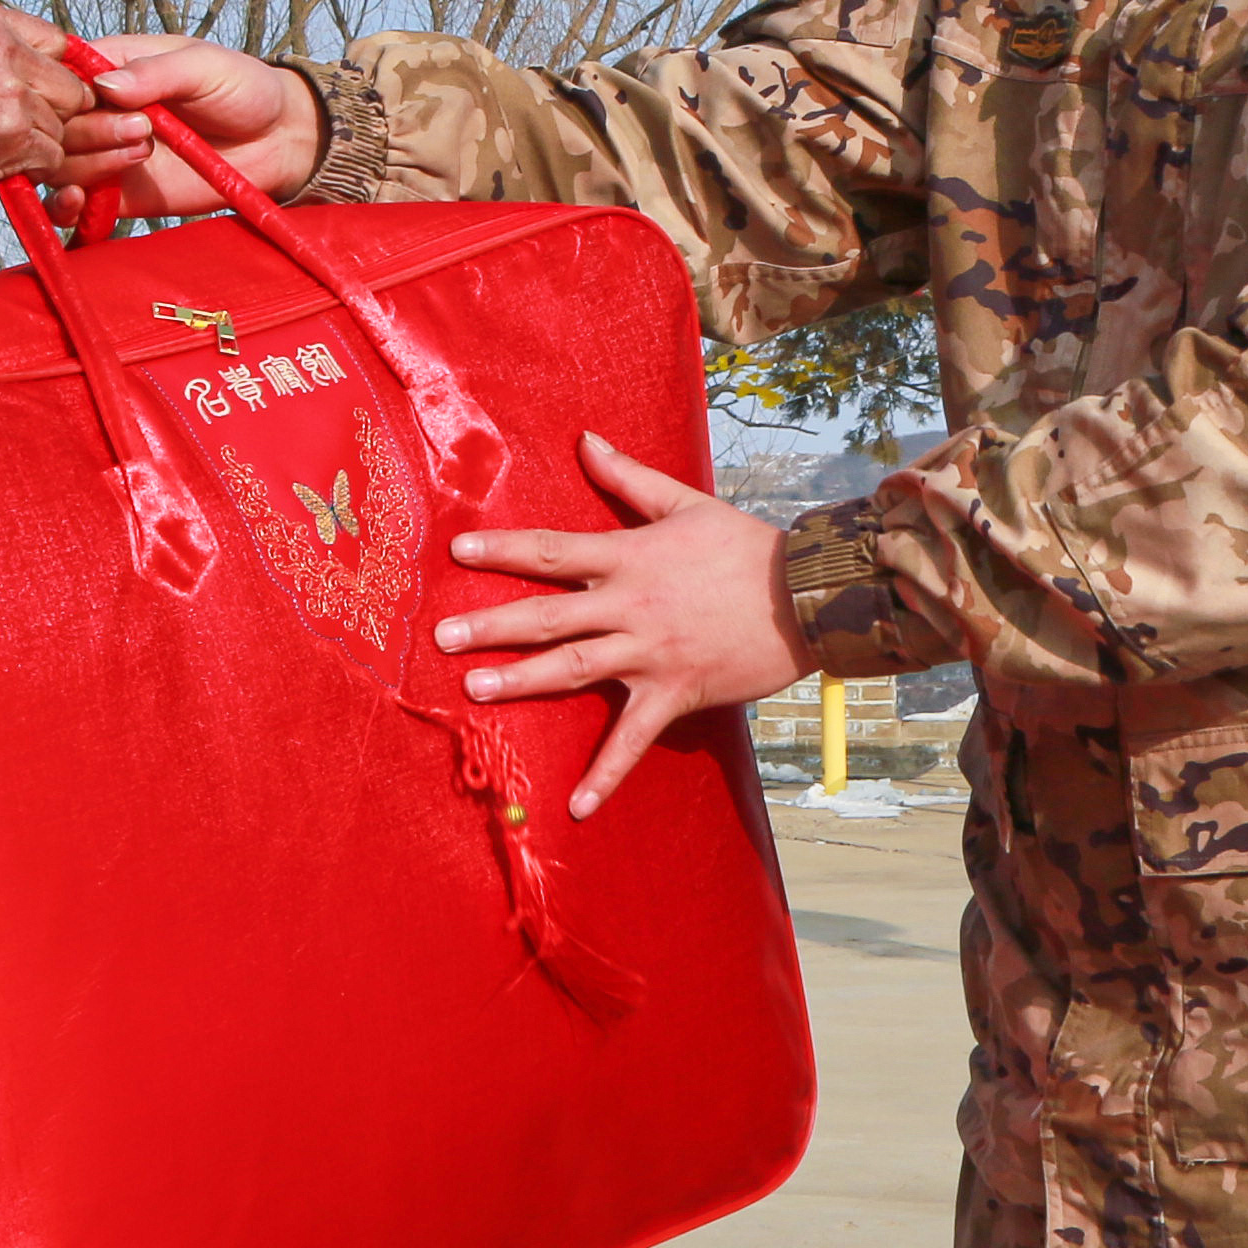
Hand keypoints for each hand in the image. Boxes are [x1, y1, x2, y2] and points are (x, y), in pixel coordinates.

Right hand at [0, 0, 99, 192]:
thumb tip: (16, 58)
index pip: (54, 40)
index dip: (48, 72)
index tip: (39, 90)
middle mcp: (1, 46)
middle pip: (68, 85)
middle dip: (50, 112)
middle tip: (17, 128)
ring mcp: (10, 89)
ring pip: (59, 125)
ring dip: (35, 144)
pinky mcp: (14, 132)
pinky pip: (50, 157)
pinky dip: (28, 170)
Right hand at [71, 34, 325, 207]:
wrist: (277, 141)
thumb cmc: (243, 88)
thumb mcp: (204, 65)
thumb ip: (156, 72)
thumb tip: (105, 84)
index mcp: (111, 66)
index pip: (59, 76)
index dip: (65, 92)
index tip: (100, 100)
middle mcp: (99, 111)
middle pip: (55, 125)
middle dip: (88, 132)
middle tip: (142, 132)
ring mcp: (106, 154)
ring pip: (59, 165)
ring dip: (88, 165)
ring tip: (140, 155)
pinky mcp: (119, 195)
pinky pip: (74, 207)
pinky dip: (66, 209)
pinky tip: (80, 202)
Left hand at [433, 433, 807, 817]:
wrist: (805, 596)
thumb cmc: (744, 546)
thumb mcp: (684, 502)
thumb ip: (628, 477)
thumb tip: (585, 439)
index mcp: (629, 557)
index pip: (552, 551)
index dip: (502, 549)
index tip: (457, 552)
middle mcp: (630, 606)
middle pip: (548, 615)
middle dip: (492, 625)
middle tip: (441, 637)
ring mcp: (649, 654)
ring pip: (574, 669)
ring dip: (522, 681)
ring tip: (475, 689)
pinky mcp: (674, 694)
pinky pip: (633, 740)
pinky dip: (606, 775)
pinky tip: (577, 807)